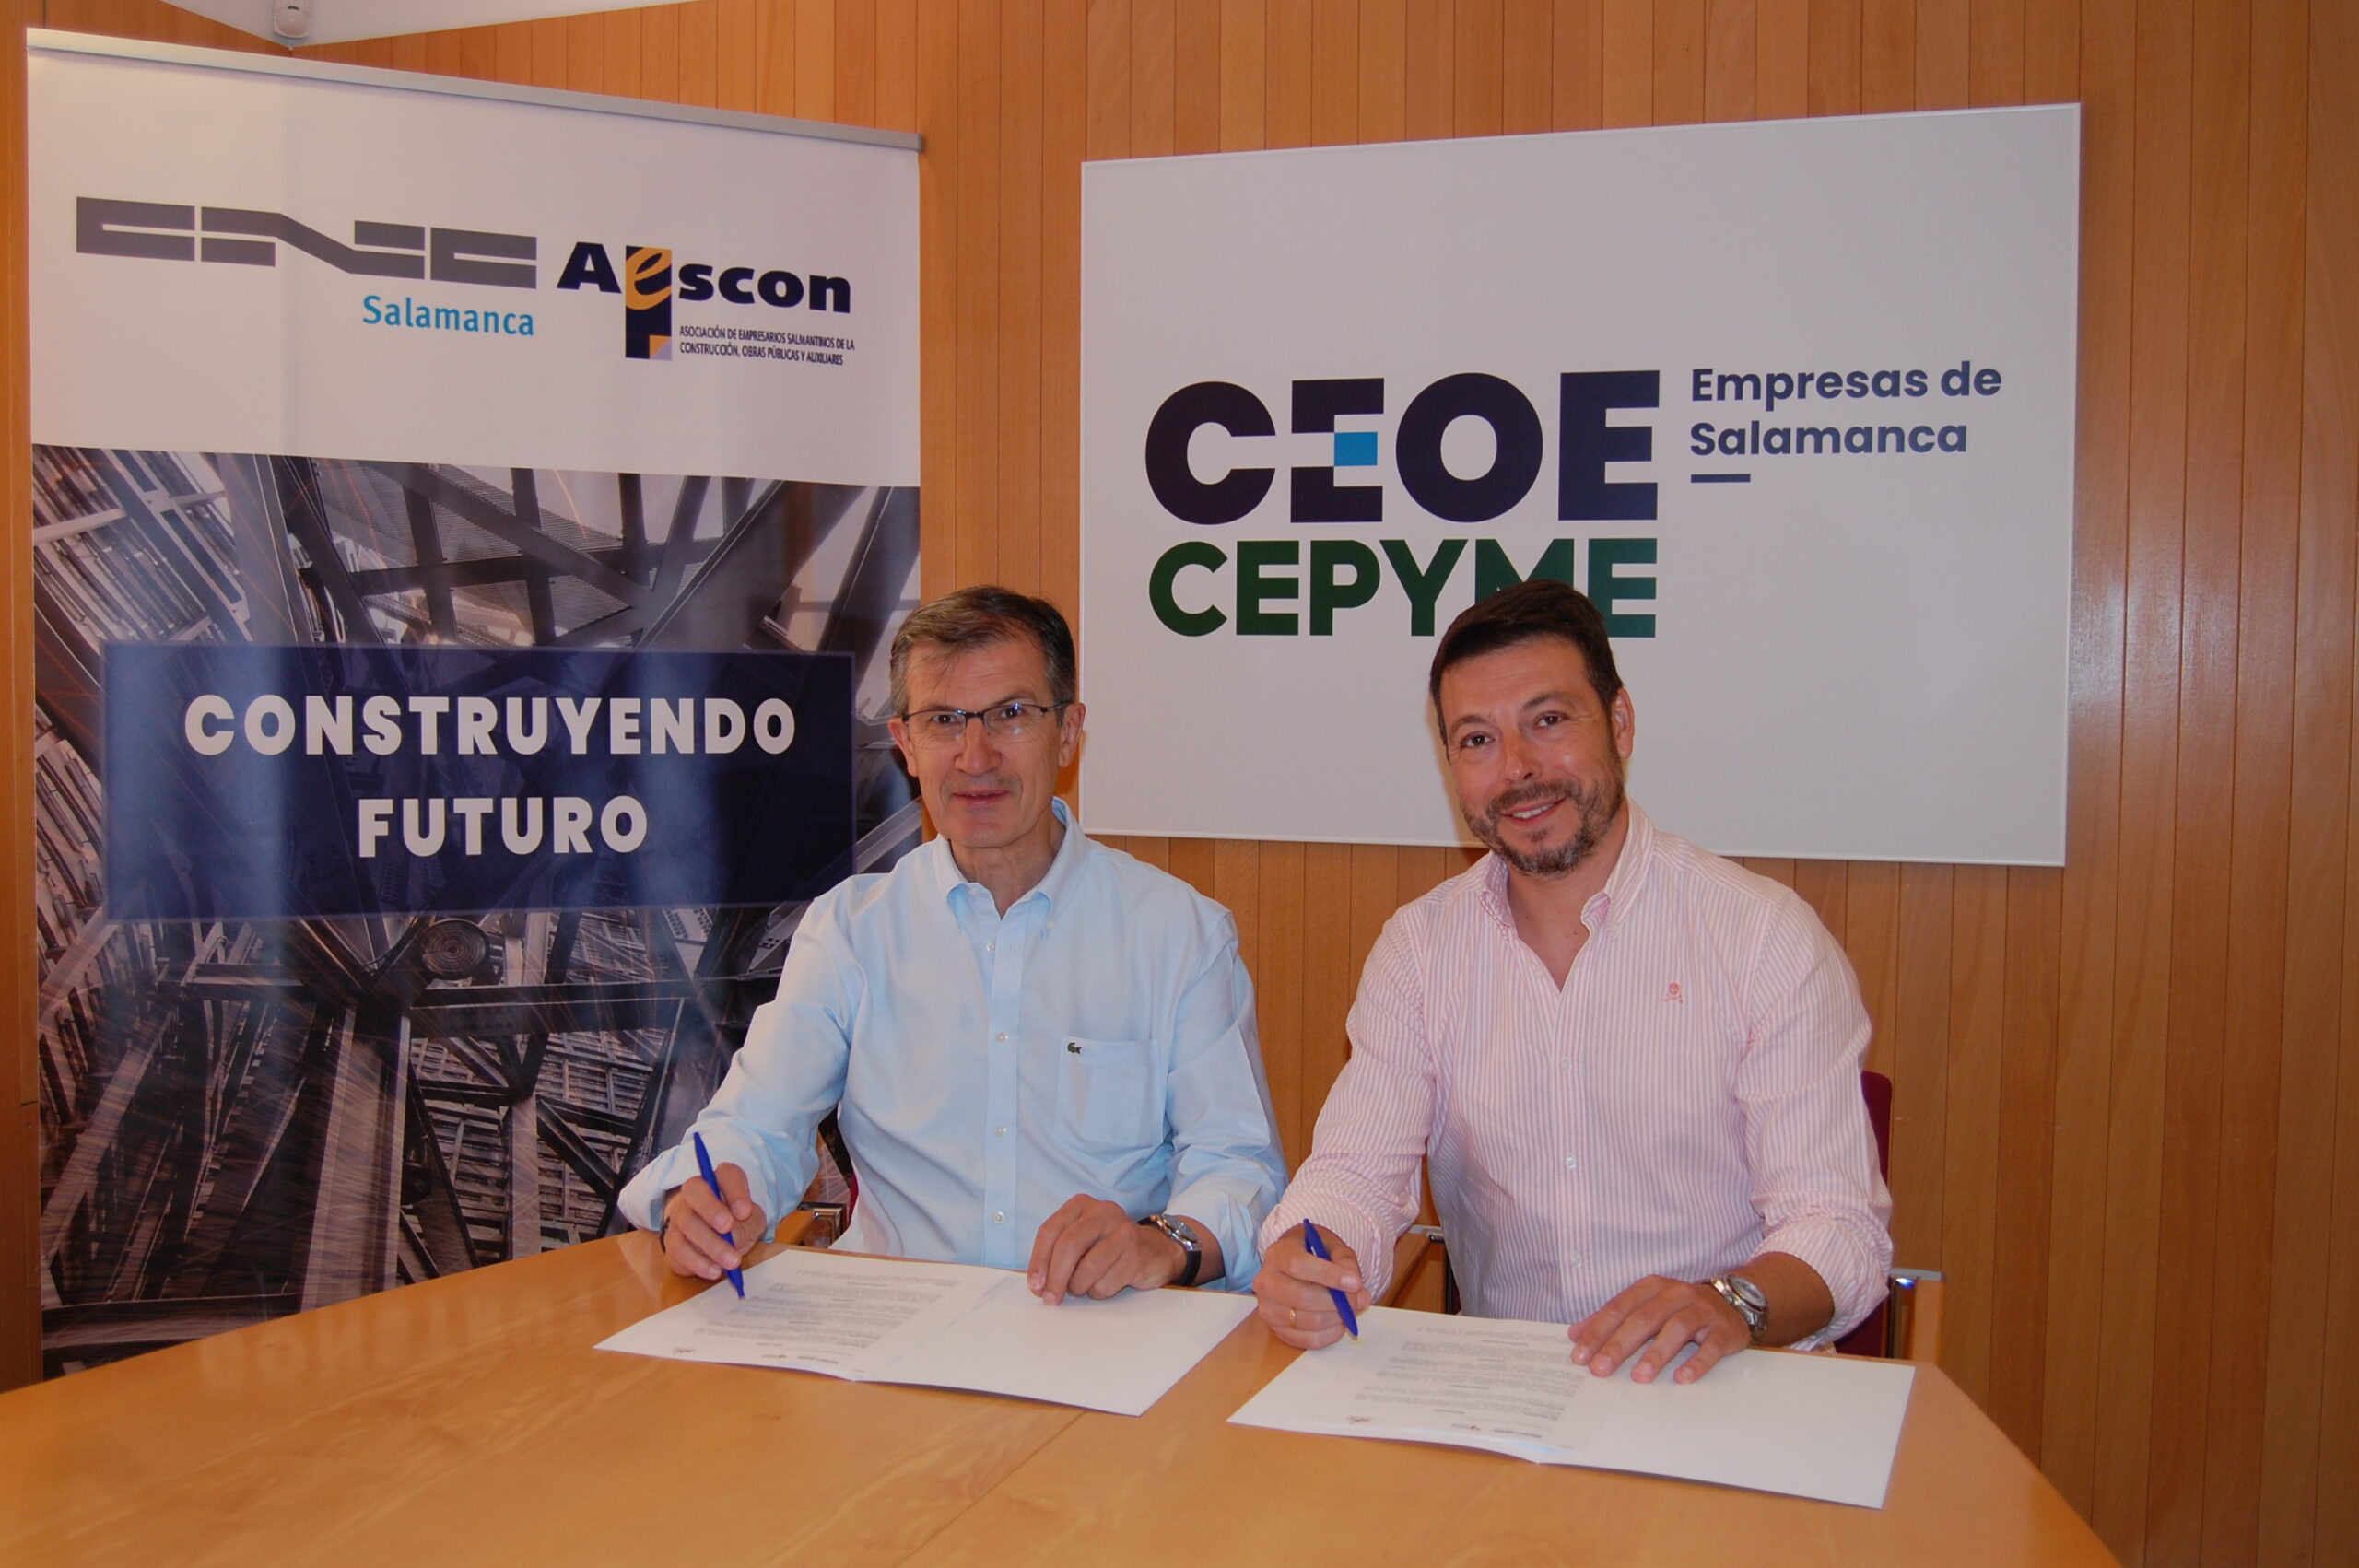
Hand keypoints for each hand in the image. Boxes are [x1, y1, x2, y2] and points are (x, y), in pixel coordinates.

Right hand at [660, 1161, 766, 1282]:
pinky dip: (698, 1263)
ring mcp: (679, 1216)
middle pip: (694, 1191)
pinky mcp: (672, 1242)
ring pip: (686, 1224)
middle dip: (711, 1209)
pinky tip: (715, 1270)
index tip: (745, 1211)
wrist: (714, 1239)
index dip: (735, 1190)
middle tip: (728, 1227)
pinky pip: (679, 1250)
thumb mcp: (753, 1220)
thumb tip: (734, 1235)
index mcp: (720, 1180)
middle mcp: (695, 1193)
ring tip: (731, 1261)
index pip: (726, 1174)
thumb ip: (749, 1223)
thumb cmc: (737, 1223)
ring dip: (710, 1244)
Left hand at [1028, 1196, 1181, 1302]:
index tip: (1035, 1286)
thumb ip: (1057, 1254)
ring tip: (1083, 1286)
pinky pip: (1105, 1284)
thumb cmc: (1106, 1247)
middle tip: (1051, 1299)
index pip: (1050, 1231)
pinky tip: (1105, 1283)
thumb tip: (1038, 1285)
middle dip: (1055, 1277)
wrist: (1153, 1250)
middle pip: (1068, 1246)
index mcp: (1081, 1205)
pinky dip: (1098, 1292)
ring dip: (1079, 1287)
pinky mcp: (1136, 1254)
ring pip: (1087, 1269)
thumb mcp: (1080, 1240)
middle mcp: (1102, 1212)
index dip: (1039, 1261)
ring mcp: (1122, 1231)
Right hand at [1251, 1224, 1369, 1348]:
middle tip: (1361, 1298)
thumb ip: (1344, 1261)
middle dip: (1338, 1301)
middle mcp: (1266, 1282)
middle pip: (1302, 1297)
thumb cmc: (1313, 1254)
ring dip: (1337, 1318)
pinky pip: (1309, 1340)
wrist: (1293, 1265)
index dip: (1328, 1275)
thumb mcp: (1331, 1245)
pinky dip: (1331, 1333)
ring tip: (1351, 1308)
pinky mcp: (1277, 1330)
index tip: (1354, 1282)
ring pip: (1308, 1321)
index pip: (1298, 1266)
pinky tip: (1339, 1321)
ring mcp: (1268, 1309)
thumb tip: (1354, 1284)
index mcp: (1278, 1254)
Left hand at [1569, 1275, 1748, 1383]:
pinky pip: (1710, 1347)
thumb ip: (1611, 1318)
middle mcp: (1675, 1294)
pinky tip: (1682, 1378)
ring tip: (1639, 1377)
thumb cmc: (1678, 1308)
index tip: (1580, 1355)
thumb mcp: (1644, 1306)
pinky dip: (1697, 1362)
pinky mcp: (1722, 1329)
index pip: (1619, 1308)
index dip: (1598, 1331)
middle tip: (1601, 1369)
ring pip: (1676, 1329)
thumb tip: (1575, 1335)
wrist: (1731, 1302)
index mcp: (1651, 1287)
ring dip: (1656, 1354)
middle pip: (1643, 1319)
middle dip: (1619, 1345)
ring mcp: (1701, 1311)